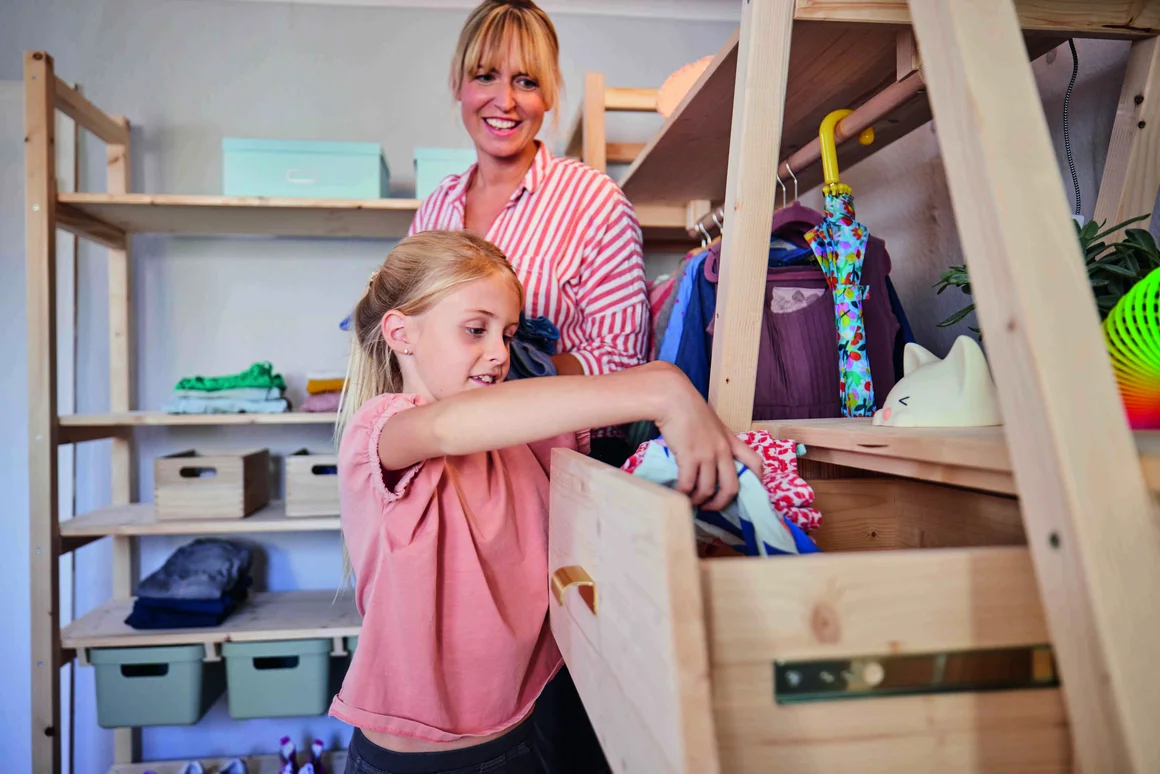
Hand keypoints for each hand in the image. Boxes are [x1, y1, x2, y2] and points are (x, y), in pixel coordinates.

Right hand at [653, 370, 763, 510]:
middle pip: (732, 487)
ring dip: (698, 500)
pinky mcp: (690, 457)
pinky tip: (677, 494)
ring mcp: (707, 454)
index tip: (750, 490)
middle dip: (721, 503)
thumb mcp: (709, 422)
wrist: (673, 397)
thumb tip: (704, 453)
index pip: (755, 462)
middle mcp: (723, 450)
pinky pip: (688, 485)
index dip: (757, 480)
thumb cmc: (687, 405)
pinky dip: (683, 494)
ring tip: (690, 501)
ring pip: (708, 490)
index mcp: (730, 440)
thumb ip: (712, 437)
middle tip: (710, 507)